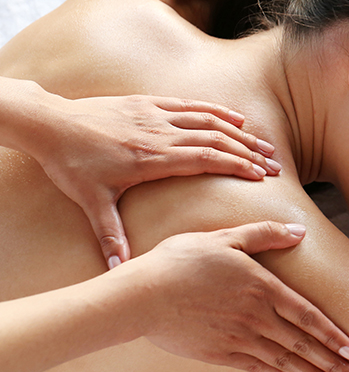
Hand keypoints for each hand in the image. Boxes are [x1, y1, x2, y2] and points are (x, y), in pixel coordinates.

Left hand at [33, 94, 280, 268]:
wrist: (49, 124)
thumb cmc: (70, 164)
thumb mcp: (90, 203)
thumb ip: (110, 235)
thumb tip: (119, 269)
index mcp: (151, 158)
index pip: (205, 159)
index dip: (236, 166)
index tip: (261, 177)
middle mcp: (160, 133)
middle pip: (215, 140)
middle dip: (249, 153)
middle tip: (275, 165)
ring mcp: (156, 115)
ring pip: (208, 120)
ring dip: (240, 132)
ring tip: (265, 144)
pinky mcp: (148, 103)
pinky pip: (190, 104)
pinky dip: (216, 110)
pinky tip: (235, 117)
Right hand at [117, 221, 348, 371]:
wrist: (141, 296)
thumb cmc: (181, 261)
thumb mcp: (225, 237)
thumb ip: (264, 234)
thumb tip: (299, 231)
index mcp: (262, 287)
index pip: (307, 315)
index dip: (331, 334)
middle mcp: (256, 316)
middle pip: (303, 344)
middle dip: (332, 365)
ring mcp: (239, 338)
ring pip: (285, 361)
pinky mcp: (220, 353)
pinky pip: (258, 368)